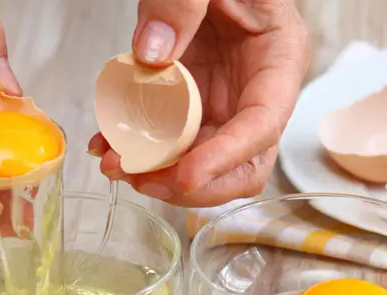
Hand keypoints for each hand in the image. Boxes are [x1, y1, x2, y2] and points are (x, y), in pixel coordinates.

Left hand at [89, 0, 309, 206]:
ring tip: (114, 163)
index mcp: (278, 59)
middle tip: (142, 178)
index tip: (185, 175)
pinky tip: (108, 144)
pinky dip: (141, 149)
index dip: (226, 158)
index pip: (262, 125)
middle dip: (194, 183)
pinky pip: (171, 140)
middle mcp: (254, 92)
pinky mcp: (192, 103)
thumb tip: (151, 55)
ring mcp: (222, 102)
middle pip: (241, 164)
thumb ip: (183, 2)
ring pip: (202, 160)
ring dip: (159, 173)